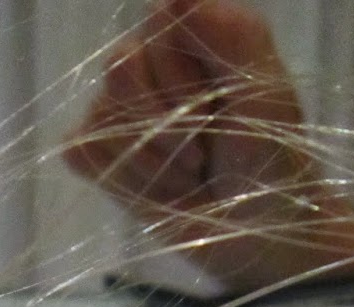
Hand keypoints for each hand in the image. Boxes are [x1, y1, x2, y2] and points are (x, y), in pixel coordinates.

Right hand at [65, 0, 353, 290]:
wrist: (257, 234)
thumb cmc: (272, 161)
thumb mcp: (268, 96)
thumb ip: (232, 37)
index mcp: (193, 36)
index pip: (158, 24)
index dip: (180, 75)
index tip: (216, 111)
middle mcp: (150, 61)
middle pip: (120, 66)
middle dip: (165, 125)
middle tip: (203, 153)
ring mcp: (117, 107)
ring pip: (102, 114)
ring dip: (151, 160)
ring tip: (188, 175)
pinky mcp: (97, 151)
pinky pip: (81, 151)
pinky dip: (123, 179)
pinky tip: (156, 189)